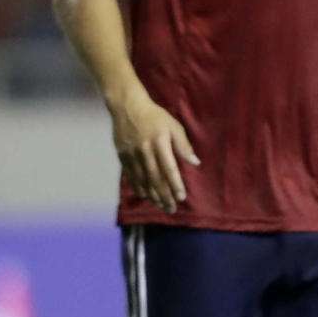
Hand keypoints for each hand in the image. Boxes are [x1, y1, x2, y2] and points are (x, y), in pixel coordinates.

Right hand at [110, 90, 198, 212]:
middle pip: (155, 178)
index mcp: (160, 143)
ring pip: (143, 179)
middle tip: (172, 209)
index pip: (169, 168)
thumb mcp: (174, 126)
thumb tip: (195, 162)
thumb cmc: (155, 116)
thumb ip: (184, 145)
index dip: (175, 184)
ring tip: (161, 206)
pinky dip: (138, 187)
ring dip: (152, 195)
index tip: (181, 197)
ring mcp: (132, 154)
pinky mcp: (122, 156)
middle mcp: (145, 151)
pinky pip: (131, 176)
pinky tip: (145, 196)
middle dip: (164, 195)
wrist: (127, 107)